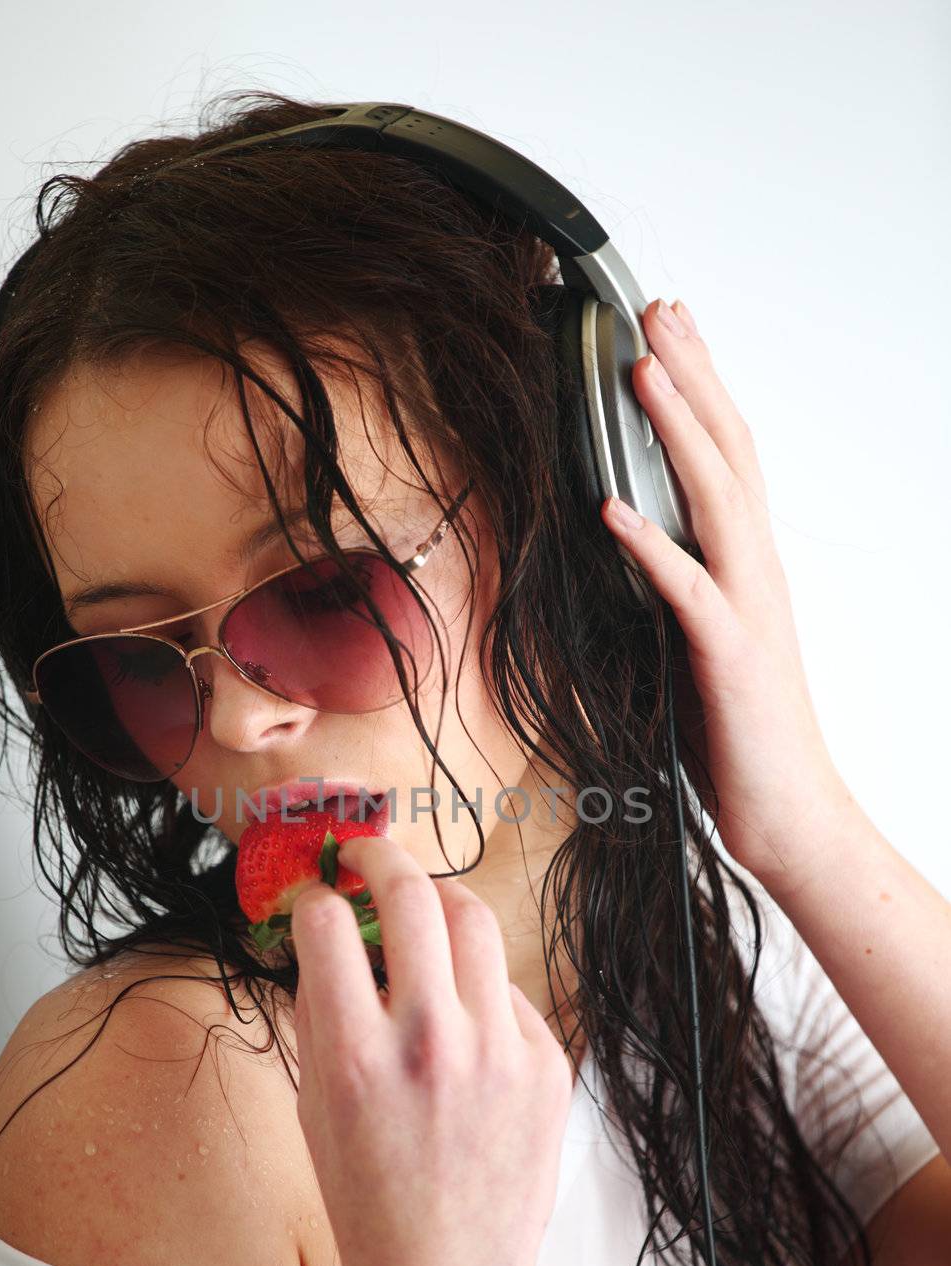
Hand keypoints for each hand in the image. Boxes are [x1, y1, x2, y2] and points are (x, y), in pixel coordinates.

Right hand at [288, 832, 573, 1265]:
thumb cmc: (366, 1201)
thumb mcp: (314, 1106)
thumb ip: (319, 1013)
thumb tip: (324, 935)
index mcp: (356, 1056)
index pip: (326, 922)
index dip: (312, 898)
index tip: (315, 897)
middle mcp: (432, 1042)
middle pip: (412, 894)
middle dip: (380, 857)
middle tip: (367, 856)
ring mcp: (499, 1052)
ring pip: (473, 921)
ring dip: (438, 901)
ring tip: (420, 910)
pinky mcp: (547, 1066)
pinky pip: (509, 991)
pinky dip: (478, 987)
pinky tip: (462, 1021)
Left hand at [601, 297, 853, 891]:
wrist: (789, 815)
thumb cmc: (743, 736)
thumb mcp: (700, 644)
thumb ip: (676, 588)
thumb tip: (630, 542)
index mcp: (746, 569)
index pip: (725, 459)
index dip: (698, 392)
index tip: (664, 336)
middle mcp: (755, 575)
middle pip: (728, 454)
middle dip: (692, 377)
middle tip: (659, 311)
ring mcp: (746, 612)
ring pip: (717, 502)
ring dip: (678, 433)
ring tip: (643, 372)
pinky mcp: (728, 659)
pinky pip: (687, 593)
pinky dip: (651, 547)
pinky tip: (614, 509)